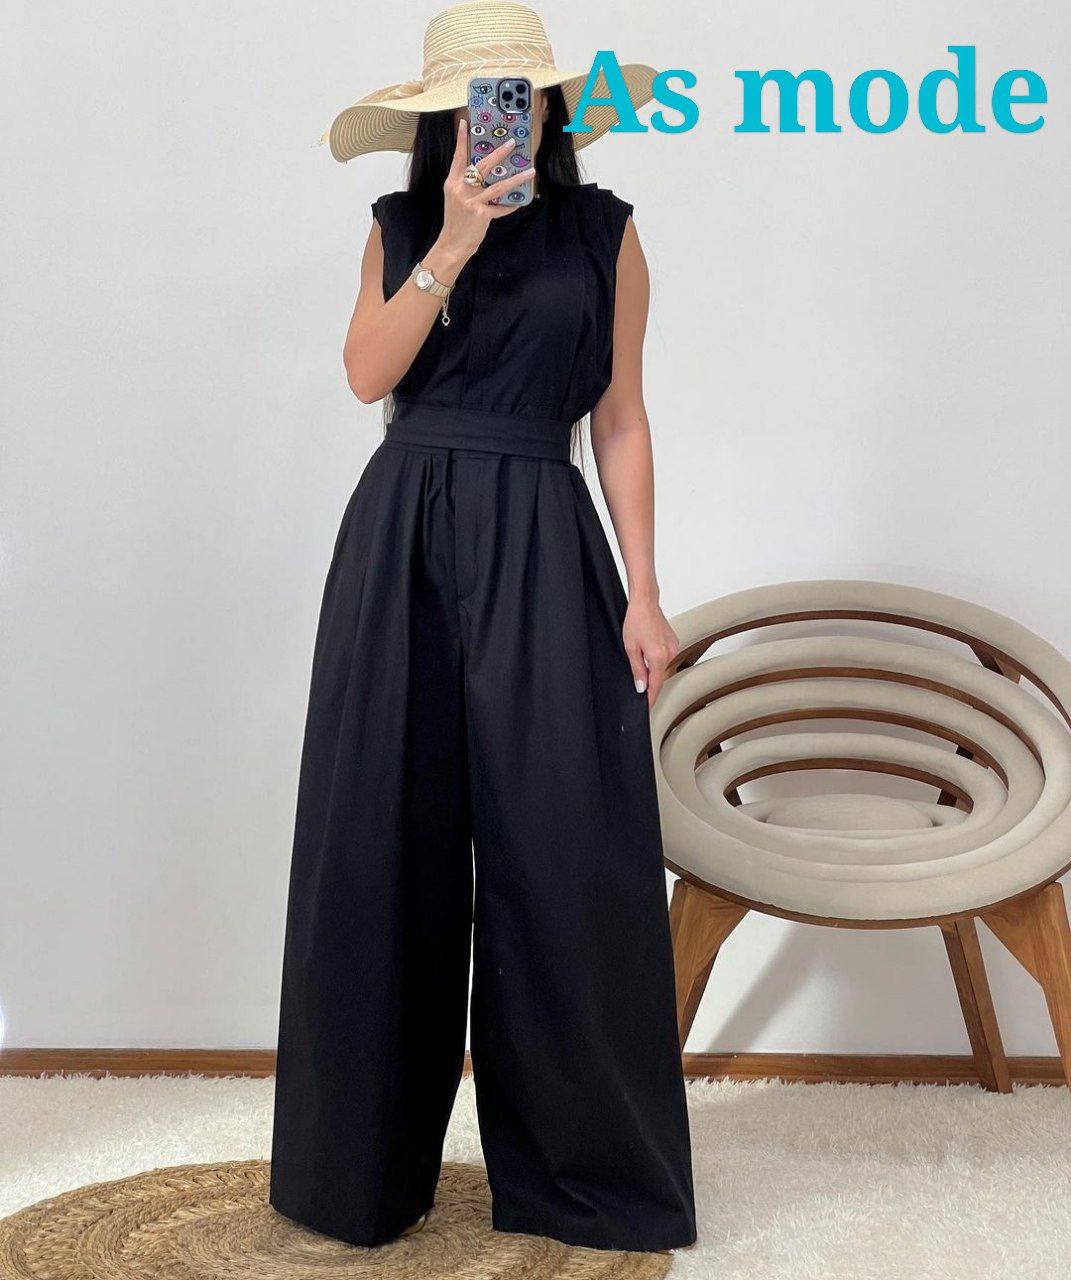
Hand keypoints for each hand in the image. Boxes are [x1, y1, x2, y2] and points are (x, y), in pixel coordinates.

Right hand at [432, 119, 536, 267]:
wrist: (452, 244)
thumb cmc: (457, 221)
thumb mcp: (456, 199)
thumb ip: (466, 184)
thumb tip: (485, 174)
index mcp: (452, 182)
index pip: (458, 157)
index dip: (461, 140)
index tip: (464, 123)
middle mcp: (460, 189)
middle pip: (482, 166)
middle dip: (499, 153)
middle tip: (511, 143)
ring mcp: (470, 201)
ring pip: (498, 185)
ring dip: (517, 178)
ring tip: (530, 171)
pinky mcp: (480, 213)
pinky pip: (500, 207)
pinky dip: (509, 206)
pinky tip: (518, 203)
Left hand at [623, 596, 679, 706]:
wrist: (645, 602)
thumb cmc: (636, 621)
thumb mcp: (631, 648)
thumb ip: (637, 670)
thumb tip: (641, 687)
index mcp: (658, 657)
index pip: (655, 685)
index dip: (650, 698)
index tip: (646, 707)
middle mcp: (670, 653)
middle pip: (659, 676)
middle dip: (649, 681)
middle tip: (637, 683)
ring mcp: (674, 647)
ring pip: (662, 667)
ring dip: (652, 668)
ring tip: (639, 655)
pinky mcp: (674, 642)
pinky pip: (665, 657)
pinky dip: (657, 658)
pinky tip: (647, 649)